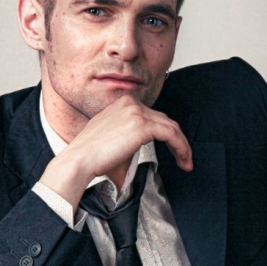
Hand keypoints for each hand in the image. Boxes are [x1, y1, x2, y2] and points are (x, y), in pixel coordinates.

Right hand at [39, 95, 191, 211]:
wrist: (80, 160)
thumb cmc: (91, 156)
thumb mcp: (112, 139)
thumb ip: (128, 137)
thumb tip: (140, 147)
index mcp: (122, 103)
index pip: (153, 116)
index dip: (166, 133)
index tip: (172, 150)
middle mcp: (130, 103)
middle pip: (164, 120)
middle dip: (177, 140)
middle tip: (183, 158)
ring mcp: (136, 112)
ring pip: (171, 127)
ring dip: (182, 145)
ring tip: (186, 162)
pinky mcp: (142, 125)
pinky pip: (171, 134)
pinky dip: (181, 147)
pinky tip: (183, 159)